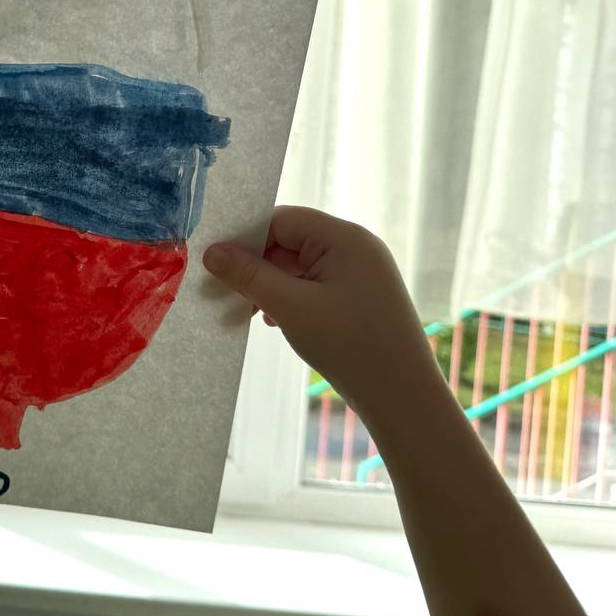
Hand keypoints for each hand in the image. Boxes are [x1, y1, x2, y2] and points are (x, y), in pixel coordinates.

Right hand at [203, 205, 440, 419]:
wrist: (403, 396)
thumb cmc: (348, 345)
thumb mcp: (290, 307)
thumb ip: (249, 275)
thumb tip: (212, 252)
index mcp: (344, 237)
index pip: (282, 219)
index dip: (246, 237)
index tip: (215, 263)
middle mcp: (355, 247)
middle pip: (290, 241)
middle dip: (256, 265)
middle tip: (224, 292)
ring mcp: (361, 273)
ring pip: (300, 266)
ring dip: (270, 285)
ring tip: (247, 311)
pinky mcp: (360, 297)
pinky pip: (315, 285)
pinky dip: (290, 298)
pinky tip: (273, 320)